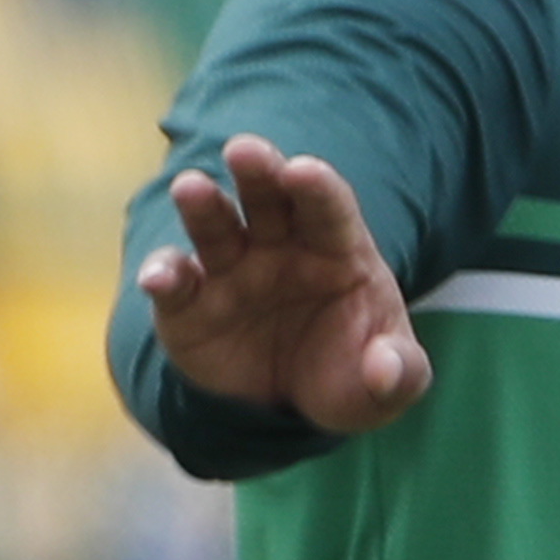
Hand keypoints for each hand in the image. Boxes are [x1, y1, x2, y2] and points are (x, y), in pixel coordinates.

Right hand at [135, 136, 428, 433]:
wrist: (290, 410)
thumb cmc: (348, 376)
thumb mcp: (387, 386)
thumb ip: (400, 372)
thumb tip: (387, 371)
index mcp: (339, 252)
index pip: (330, 210)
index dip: (318, 188)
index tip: (304, 171)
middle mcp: (280, 248)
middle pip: (270, 200)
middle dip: (259, 172)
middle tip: (245, 149)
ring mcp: (231, 271)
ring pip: (216, 228)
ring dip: (203, 207)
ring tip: (191, 188)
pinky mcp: (188, 304)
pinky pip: (175, 284)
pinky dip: (164, 276)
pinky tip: (158, 279)